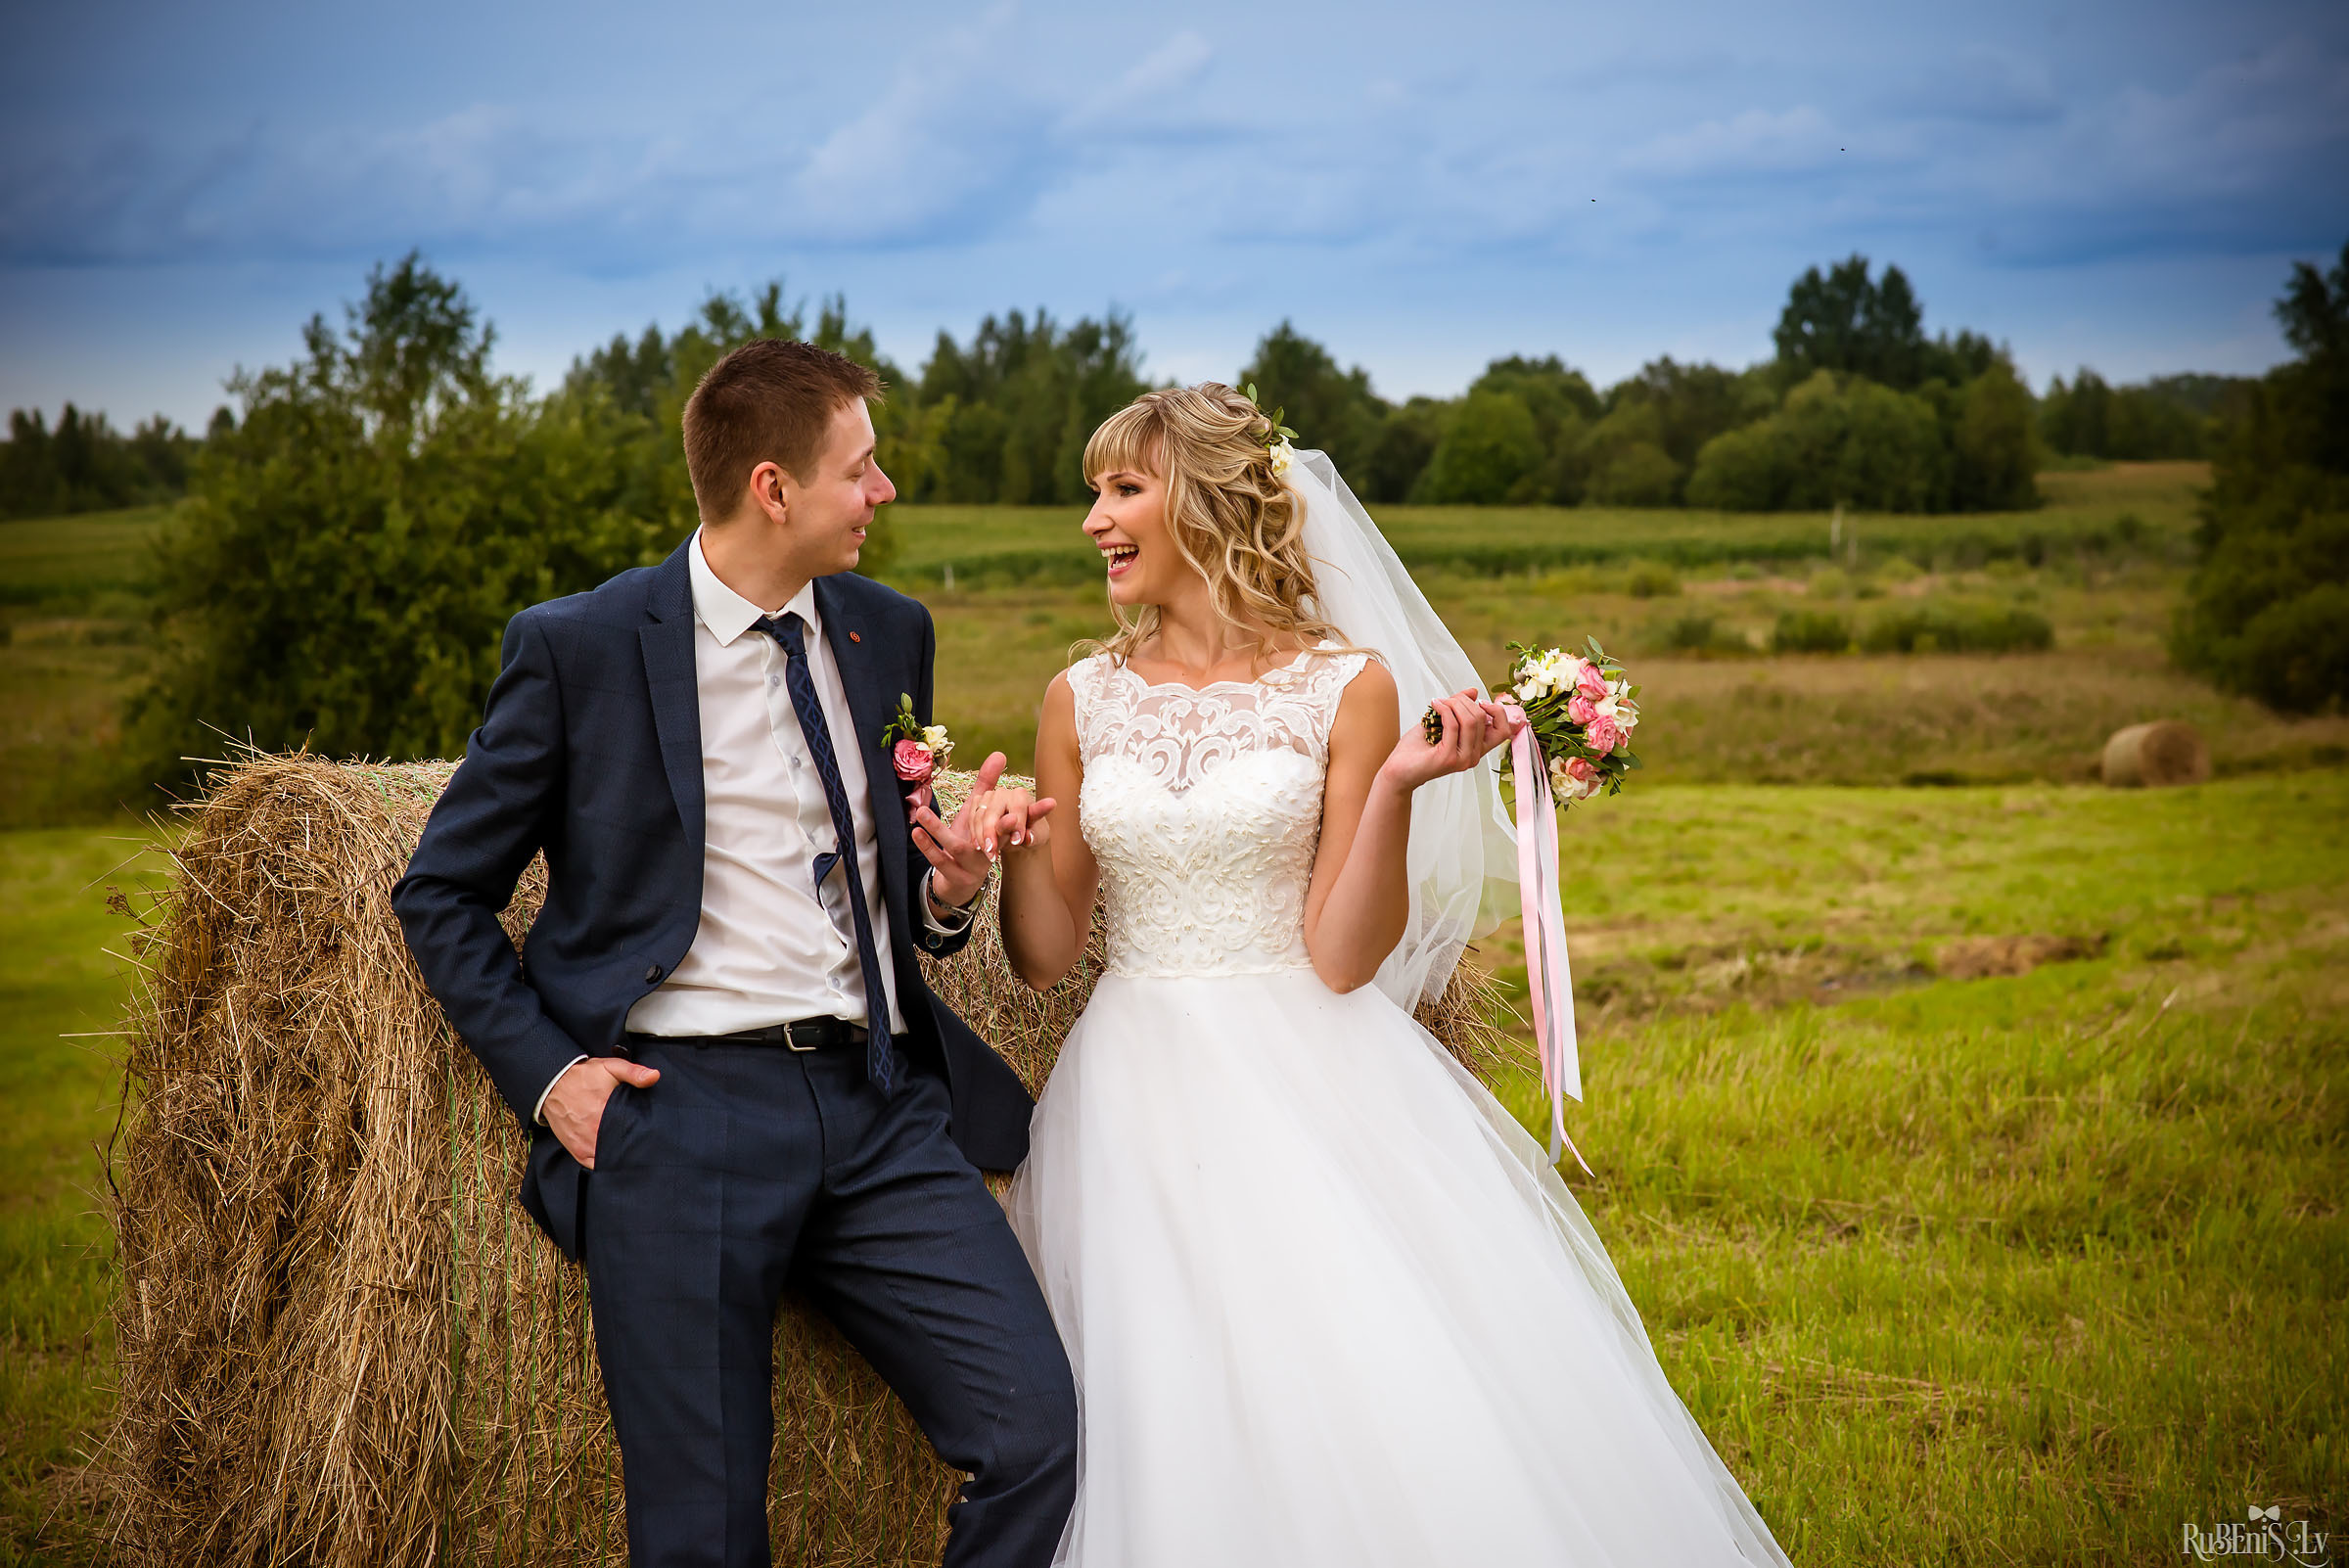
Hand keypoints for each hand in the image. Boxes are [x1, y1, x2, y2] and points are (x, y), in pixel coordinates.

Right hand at [544, 1056, 660, 1168]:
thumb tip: (655, 1076)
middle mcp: (594, 1133)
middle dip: (632, 1147)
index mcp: (605, 1113)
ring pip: (609, 1160)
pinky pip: (594, 1165)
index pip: (631, 1133)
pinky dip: (604, 1163)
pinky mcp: (577, 1150)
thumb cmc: (583, 1076)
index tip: (650, 1134)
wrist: (553, 1084)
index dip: (643, 1135)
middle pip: (621, 1148)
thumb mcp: (610, 1067)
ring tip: (630, 1150)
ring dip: (619, 1157)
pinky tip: (613, 1157)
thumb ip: (634, 1072)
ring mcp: (584, 1144)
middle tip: (642, 1143)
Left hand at [912, 750, 1020, 909]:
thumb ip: (987, 785)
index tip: (1035, 805)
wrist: (960, 884)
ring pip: (958, 848)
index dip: (1027, 814)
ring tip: (921, 811)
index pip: (1014, 823)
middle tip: (983, 804)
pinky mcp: (954, 877)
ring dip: (938, 829)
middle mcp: (990, 852)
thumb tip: (999, 753)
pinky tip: (916, 831)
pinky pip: (939, 861)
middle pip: (991, 839)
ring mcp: (971, 867)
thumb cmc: (972, 842)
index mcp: (1000, 836)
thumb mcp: (979, 814)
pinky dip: (927, 846)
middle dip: (990, 825)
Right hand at [962, 776, 1056, 860]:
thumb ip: (1033, 835)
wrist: (1017, 835)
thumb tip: (1028, 837)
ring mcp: (988, 796)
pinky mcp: (977, 803)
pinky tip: (979, 847)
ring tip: (989, 854)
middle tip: (992, 850)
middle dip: (991, 832)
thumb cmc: (1031, 833)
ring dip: (981, 836)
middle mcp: (1003, 793)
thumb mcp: (1037, 836)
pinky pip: (971, 819)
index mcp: (1021, 795)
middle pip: (993, 811)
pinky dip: (974, 834)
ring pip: (979, 816)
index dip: (1016, 825)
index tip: (1017, 842)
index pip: (1017, 807)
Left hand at [1380, 689, 1515, 792]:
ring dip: (1453, 704)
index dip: (1497, 711)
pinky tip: (1434, 705)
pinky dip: (1443, 709)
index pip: (1504, 729)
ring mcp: (1463, 759)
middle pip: (1481, 718)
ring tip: (1439, 703)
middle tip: (1447, 700)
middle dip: (1463, 701)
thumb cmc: (1418, 748)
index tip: (1479, 701)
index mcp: (1477, 749)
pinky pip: (1452, 725)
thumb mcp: (1442, 722)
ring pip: (1470, 720)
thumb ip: (1459, 708)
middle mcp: (1474, 756)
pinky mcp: (1448, 758)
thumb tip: (1474, 691)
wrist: (1398, 769)